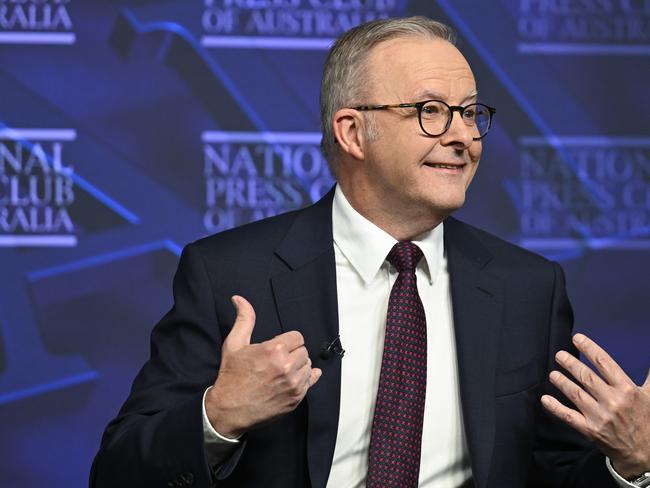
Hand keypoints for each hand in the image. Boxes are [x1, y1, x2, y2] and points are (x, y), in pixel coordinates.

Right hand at [205, 295, 321, 437]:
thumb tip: (239, 299)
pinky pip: (311, 381)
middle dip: (293, 353)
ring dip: (298, 366)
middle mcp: (287, 367)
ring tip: (282, 371)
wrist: (229, 409)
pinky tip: (293, 378)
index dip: (287, 341)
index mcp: (274, 350)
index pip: (297, 337)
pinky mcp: (296, 398)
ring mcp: (293, 384)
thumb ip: (244, 319)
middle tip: (278, 360)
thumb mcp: (234, 344)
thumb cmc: (231, 376)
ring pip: (308, 366)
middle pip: (303, 351)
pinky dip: (304, 379)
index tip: (278, 347)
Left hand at [541, 333, 649, 478]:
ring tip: (553, 373)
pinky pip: (569, 416)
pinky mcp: (590, 430)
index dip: (589, 348)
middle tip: (559, 354)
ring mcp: (600, 416)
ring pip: (575, 394)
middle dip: (571, 363)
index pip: (604, 363)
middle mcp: (612, 401)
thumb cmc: (646, 421)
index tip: (577, 338)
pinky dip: (555, 407)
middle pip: (586, 377)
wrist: (644, 453)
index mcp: (627, 390)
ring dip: (561, 382)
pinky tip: (545, 399)